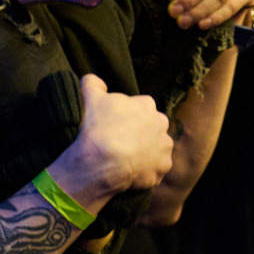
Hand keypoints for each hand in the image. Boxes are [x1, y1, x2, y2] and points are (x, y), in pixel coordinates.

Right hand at [52, 75, 174, 203]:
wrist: (100, 161)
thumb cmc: (96, 128)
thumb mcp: (89, 97)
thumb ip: (93, 83)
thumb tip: (94, 80)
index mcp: (147, 105)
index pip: (140, 108)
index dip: (127, 117)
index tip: (116, 126)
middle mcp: (161, 123)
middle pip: (152, 127)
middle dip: (141, 133)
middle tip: (122, 142)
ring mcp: (164, 147)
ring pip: (156, 148)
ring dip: (146, 153)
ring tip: (127, 160)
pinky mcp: (163, 168)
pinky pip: (156, 169)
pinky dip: (147, 172)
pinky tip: (132, 173)